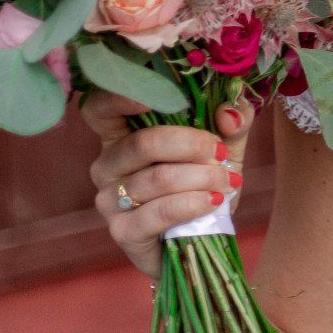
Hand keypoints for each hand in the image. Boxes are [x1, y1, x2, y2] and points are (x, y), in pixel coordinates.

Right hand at [84, 90, 256, 279]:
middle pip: (143, 143)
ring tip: (227, 181)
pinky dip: (193, 203)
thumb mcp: (226, 144)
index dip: (117, 98)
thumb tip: (228, 114)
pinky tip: (215, 201)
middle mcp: (107, 165)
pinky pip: (159, 212)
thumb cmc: (205, 180)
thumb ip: (234, 120)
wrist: (204, 235)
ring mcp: (109, 200)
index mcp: (122, 135)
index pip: (99, 110)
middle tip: (221, 153)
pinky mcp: (123, 232)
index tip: (151, 98)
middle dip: (192, 145)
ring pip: (157, 178)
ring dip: (201, 177)